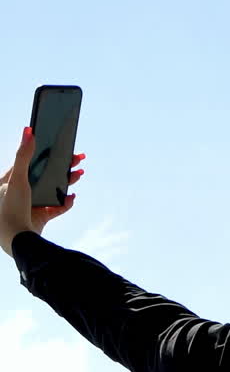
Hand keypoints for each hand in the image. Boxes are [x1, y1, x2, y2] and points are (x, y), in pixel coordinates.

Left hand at [0, 126, 85, 256]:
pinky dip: (65, 203)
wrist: (17, 241)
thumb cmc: (11, 209)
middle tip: (79, 157)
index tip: (60, 145)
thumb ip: (23, 155)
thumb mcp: (18, 178)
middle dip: (62, 166)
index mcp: (8, 181)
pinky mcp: (39, 219)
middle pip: (44, 175)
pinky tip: (72, 197)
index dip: (44, 153)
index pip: (28, 162)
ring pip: (52, 190)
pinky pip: (56, 208)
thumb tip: (28, 130)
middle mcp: (19, 193)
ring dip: (66, 182)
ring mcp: (30, 206)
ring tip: (80, 174)